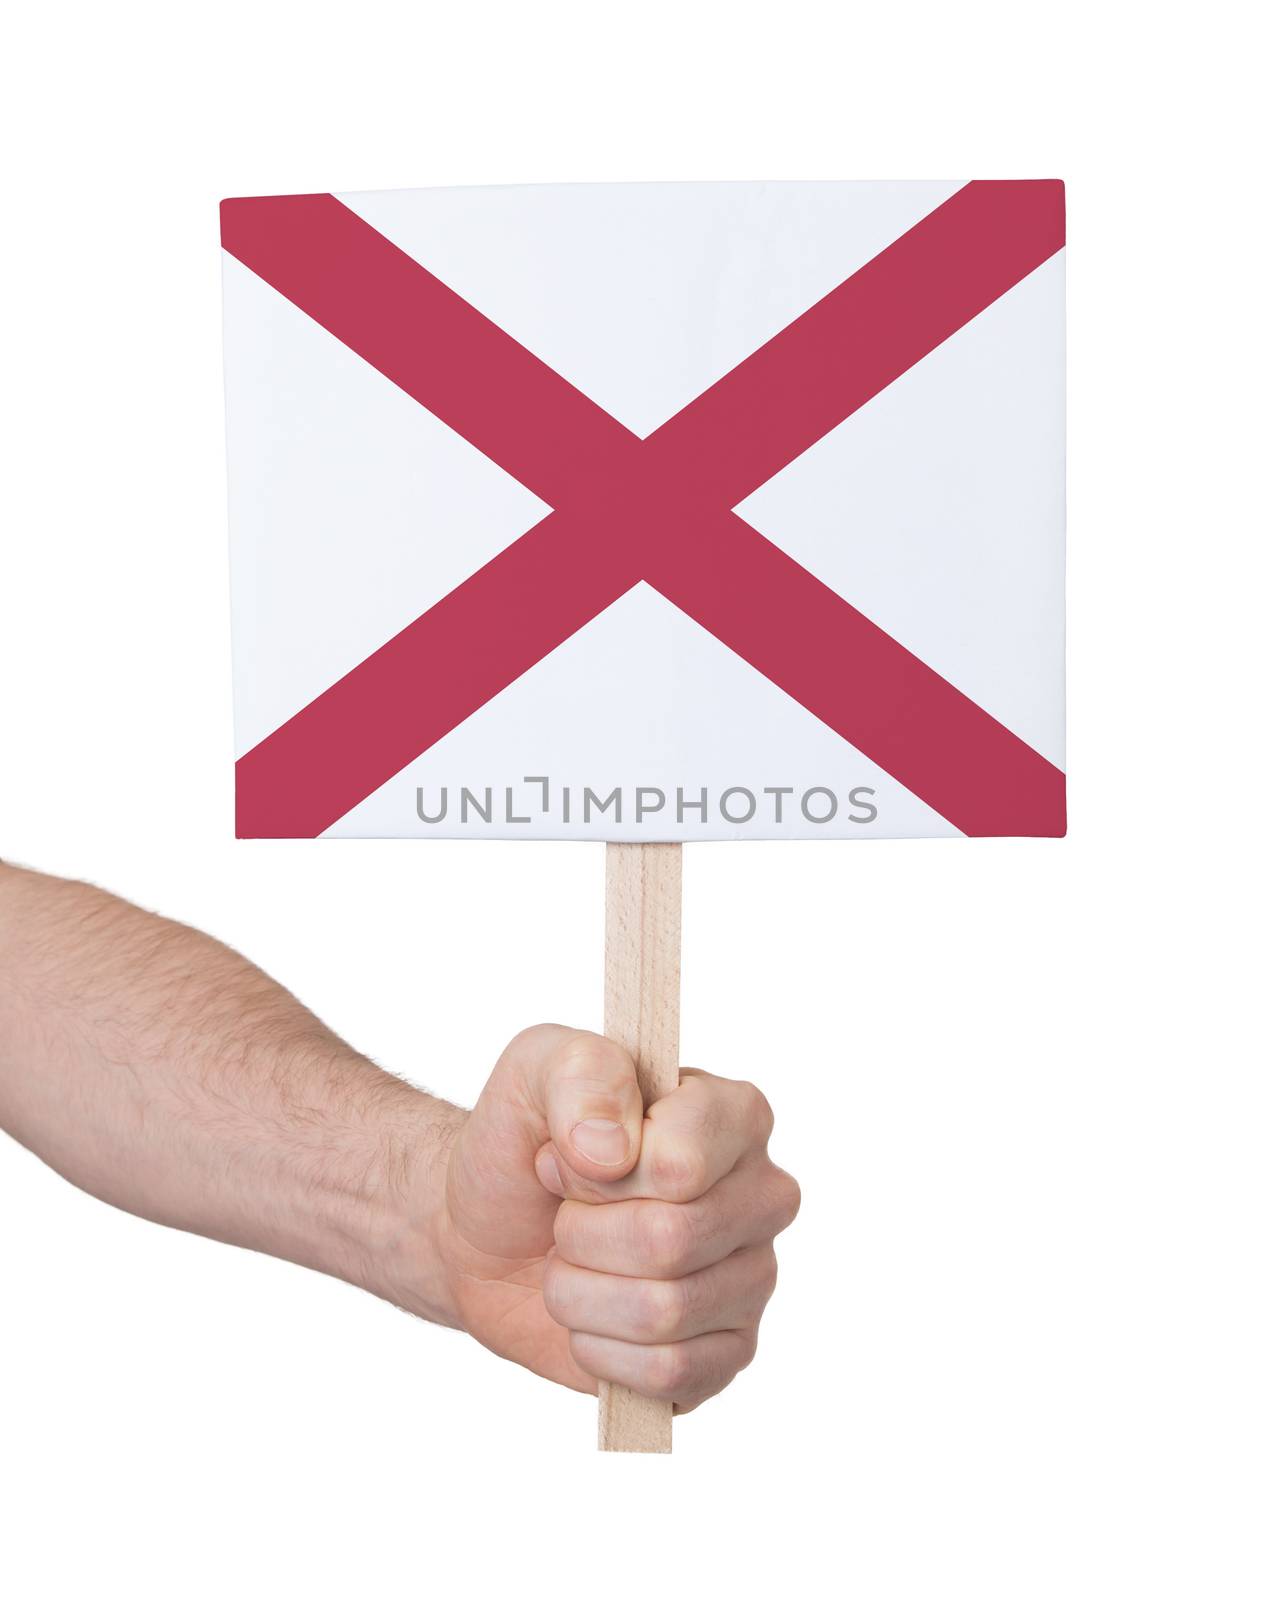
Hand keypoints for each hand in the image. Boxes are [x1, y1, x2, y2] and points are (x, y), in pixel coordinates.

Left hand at [434, 1024, 799, 1411]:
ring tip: (570, 1265)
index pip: (680, 1165)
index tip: (563, 1157)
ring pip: (665, 1312)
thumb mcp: (534, 1068)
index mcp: (735, 1114)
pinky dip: (602, 1352)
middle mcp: (761, 1194)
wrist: (484, 1231)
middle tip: (562, 1217)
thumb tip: (611, 1152)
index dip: (596, 1172)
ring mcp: (753, 1277)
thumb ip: (580, 1073)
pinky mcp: (729, 1352)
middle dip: (582, 1236)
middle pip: (671, 1240)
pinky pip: (671, 1375)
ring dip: (581, 1295)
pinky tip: (592, 1320)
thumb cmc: (521, 1142)